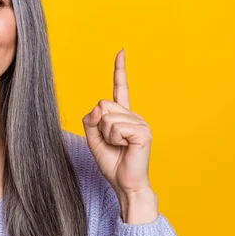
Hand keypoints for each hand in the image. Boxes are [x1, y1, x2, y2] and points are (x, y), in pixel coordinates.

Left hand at [82, 49, 157, 222]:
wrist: (125, 184)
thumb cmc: (112, 162)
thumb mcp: (93, 138)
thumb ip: (91, 119)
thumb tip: (99, 106)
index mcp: (123, 115)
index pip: (120, 88)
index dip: (120, 69)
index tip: (121, 51)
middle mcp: (134, 115)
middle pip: (103, 104)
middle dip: (99, 125)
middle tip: (111, 142)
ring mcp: (140, 122)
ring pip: (107, 117)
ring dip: (106, 135)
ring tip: (119, 147)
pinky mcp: (143, 132)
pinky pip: (115, 127)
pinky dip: (114, 139)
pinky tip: (126, 148)